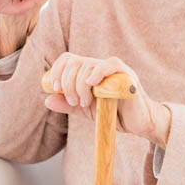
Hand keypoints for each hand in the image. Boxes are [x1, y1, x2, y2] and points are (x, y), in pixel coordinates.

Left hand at [43, 54, 170, 146]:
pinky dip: (97, 72)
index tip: (55, 88)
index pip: (68, 60)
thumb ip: (68, 104)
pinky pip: (110, 64)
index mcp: (88, 71)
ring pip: (88, 64)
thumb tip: (47, 99)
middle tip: (75, 101)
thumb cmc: (113, 114)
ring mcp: (113, 69)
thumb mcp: (85, 110)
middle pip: (75, 62)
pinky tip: (92, 84)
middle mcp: (99, 66)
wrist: (137, 124)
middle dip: (68, 83)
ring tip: (86, 103)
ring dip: (80, 85)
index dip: (57, 71)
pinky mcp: (126, 74)